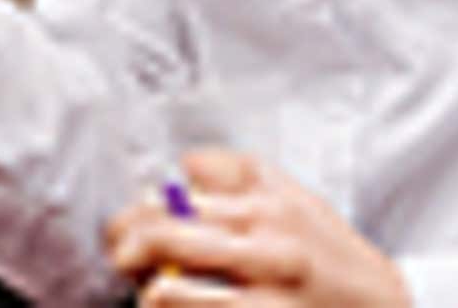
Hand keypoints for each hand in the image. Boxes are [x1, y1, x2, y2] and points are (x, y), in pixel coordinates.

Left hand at [103, 148, 410, 306]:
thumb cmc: (333, 257)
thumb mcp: (298, 200)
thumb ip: (242, 175)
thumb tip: (185, 164)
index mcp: (271, 207)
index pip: (180, 197)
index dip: (140, 211)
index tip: (131, 224)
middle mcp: (266, 248)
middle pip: (165, 234)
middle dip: (128, 247)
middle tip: (124, 257)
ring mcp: (263, 298)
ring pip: (167, 290)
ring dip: (148, 291)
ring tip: (152, 292)